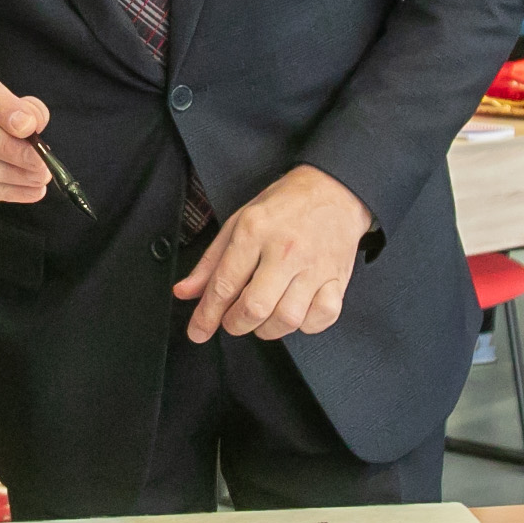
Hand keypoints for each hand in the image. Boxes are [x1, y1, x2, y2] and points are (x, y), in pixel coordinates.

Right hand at [0, 63, 51, 225]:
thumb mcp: (1, 110)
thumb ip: (23, 110)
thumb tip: (34, 121)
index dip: (4, 107)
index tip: (29, 126)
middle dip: (6, 145)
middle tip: (38, 161)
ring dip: (6, 172)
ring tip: (37, 179)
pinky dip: (1, 190)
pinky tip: (28, 192)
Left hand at [171, 165, 373, 341]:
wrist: (335, 190)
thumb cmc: (286, 205)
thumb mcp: (240, 221)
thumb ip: (211, 261)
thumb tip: (185, 292)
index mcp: (254, 231)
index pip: (224, 284)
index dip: (207, 316)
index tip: (198, 332)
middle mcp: (285, 250)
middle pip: (255, 308)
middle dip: (236, 324)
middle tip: (234, 321)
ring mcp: (314, 266)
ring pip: (288, 319)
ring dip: (268, 329)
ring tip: (263, 318)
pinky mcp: (338, 278)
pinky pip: (322, 317)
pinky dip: (306, 325)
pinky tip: (296, 313)